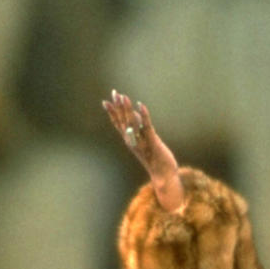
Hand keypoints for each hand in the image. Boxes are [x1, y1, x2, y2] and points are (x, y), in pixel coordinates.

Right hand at [103, 90, 183, 210]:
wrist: (164, 175)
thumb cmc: (155, 158)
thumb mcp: (145, 141)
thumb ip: (139, 128)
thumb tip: (135, 113)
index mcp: (130, 140)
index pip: (118, 124)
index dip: (112, 113)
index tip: (105, 101)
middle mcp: (133, 141)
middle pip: (123, 121)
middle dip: (118, 106)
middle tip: (114, 93)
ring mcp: (142, 142)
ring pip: (132, 123)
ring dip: (128, 109)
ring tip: (124, 96)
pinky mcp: (153, 142)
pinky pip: (147, 127)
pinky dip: (143, 116)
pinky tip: (141, 105)